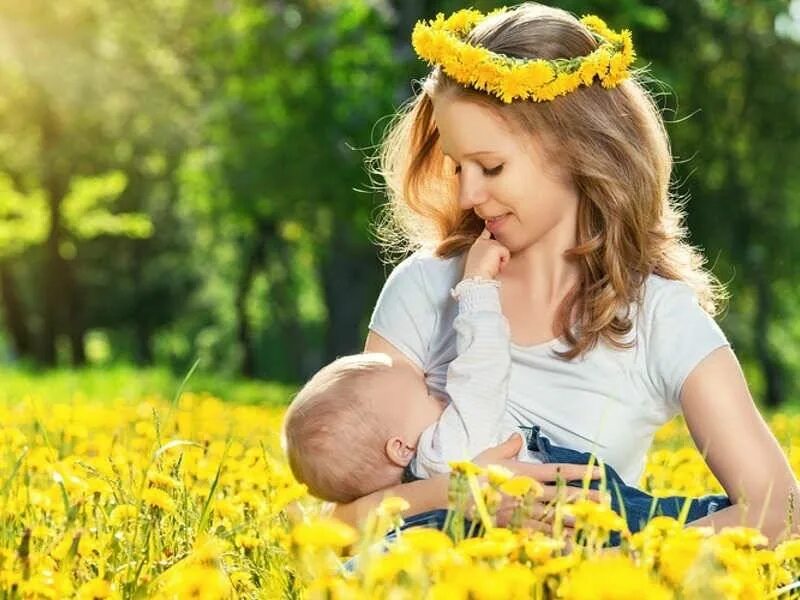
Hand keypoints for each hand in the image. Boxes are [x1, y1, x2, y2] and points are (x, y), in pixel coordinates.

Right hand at [463, 228, 509, 279]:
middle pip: (500, 244)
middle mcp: (482, 241)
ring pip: (504, 251)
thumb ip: (486, 255)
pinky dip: (503, 263)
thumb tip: (494, 257)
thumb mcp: (479, 262)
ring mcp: (489, 242)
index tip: (488, 222)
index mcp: (477, 245)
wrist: (476, 278)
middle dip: (499, 255)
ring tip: (492, 266)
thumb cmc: (477, 275)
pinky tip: (495, 266)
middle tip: (490, 266)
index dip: (489, 227)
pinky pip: (506, 255)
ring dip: (501, 260)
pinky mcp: (496, 246)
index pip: (486, 232)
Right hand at [472, 433, 607, 536]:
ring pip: (554, 514)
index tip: (597, 471)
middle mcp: (526, 491)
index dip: (578, 471)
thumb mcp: (490, 454)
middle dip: (584, 496)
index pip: (557, 471)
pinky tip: (570, 538)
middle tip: (605, 500)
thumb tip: (518, 436)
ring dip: (575, 516)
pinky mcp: (515, 524)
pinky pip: (539, 531)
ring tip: (594, 519)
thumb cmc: (473, 473)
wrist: (454, 495)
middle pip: (561, 494)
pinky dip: (555, 535)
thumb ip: (508, 446)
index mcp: (524, 472)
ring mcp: (521, 510)